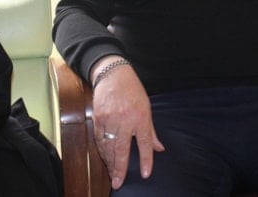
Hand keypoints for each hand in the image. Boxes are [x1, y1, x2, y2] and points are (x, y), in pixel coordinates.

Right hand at [90, 56, 164, 189]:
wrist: (113, 74)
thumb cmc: (133, 90)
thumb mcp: (147, 108)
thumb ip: (151, 131)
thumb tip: (159, 149)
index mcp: (140, 117)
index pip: (145, 143)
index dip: (146, 160)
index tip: (145, 174)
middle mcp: (125, 119)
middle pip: (122, 149)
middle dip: (120, 168)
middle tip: (118, 183)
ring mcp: (109, 119)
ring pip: (108, 146)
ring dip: (109, 162)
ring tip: (112, 174)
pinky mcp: (98, 117)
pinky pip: (99, 138)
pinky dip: (102, 150)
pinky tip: (105, 158)